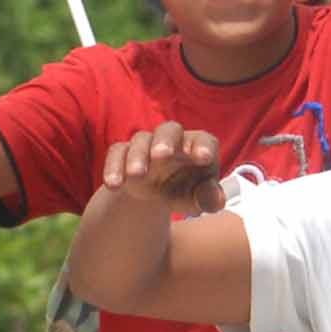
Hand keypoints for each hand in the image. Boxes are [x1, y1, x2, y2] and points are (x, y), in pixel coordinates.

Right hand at [96, 124, 223, 212]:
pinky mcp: (124, 153)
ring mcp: (147, 144)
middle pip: (169, 130)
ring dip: (137, 156)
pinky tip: (114, 185)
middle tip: (162, 155)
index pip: (204, 140)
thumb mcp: (199, 199)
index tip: (203, 159)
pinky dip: (114, 167)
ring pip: (141, 140)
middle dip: (165, 141)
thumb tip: (216, 202)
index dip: (204, 147)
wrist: (156, 195)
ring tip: (136, 175)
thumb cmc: (186, 191)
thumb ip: (209, 198)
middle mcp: (173, 140)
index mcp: (197, 146)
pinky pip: (117, 152)